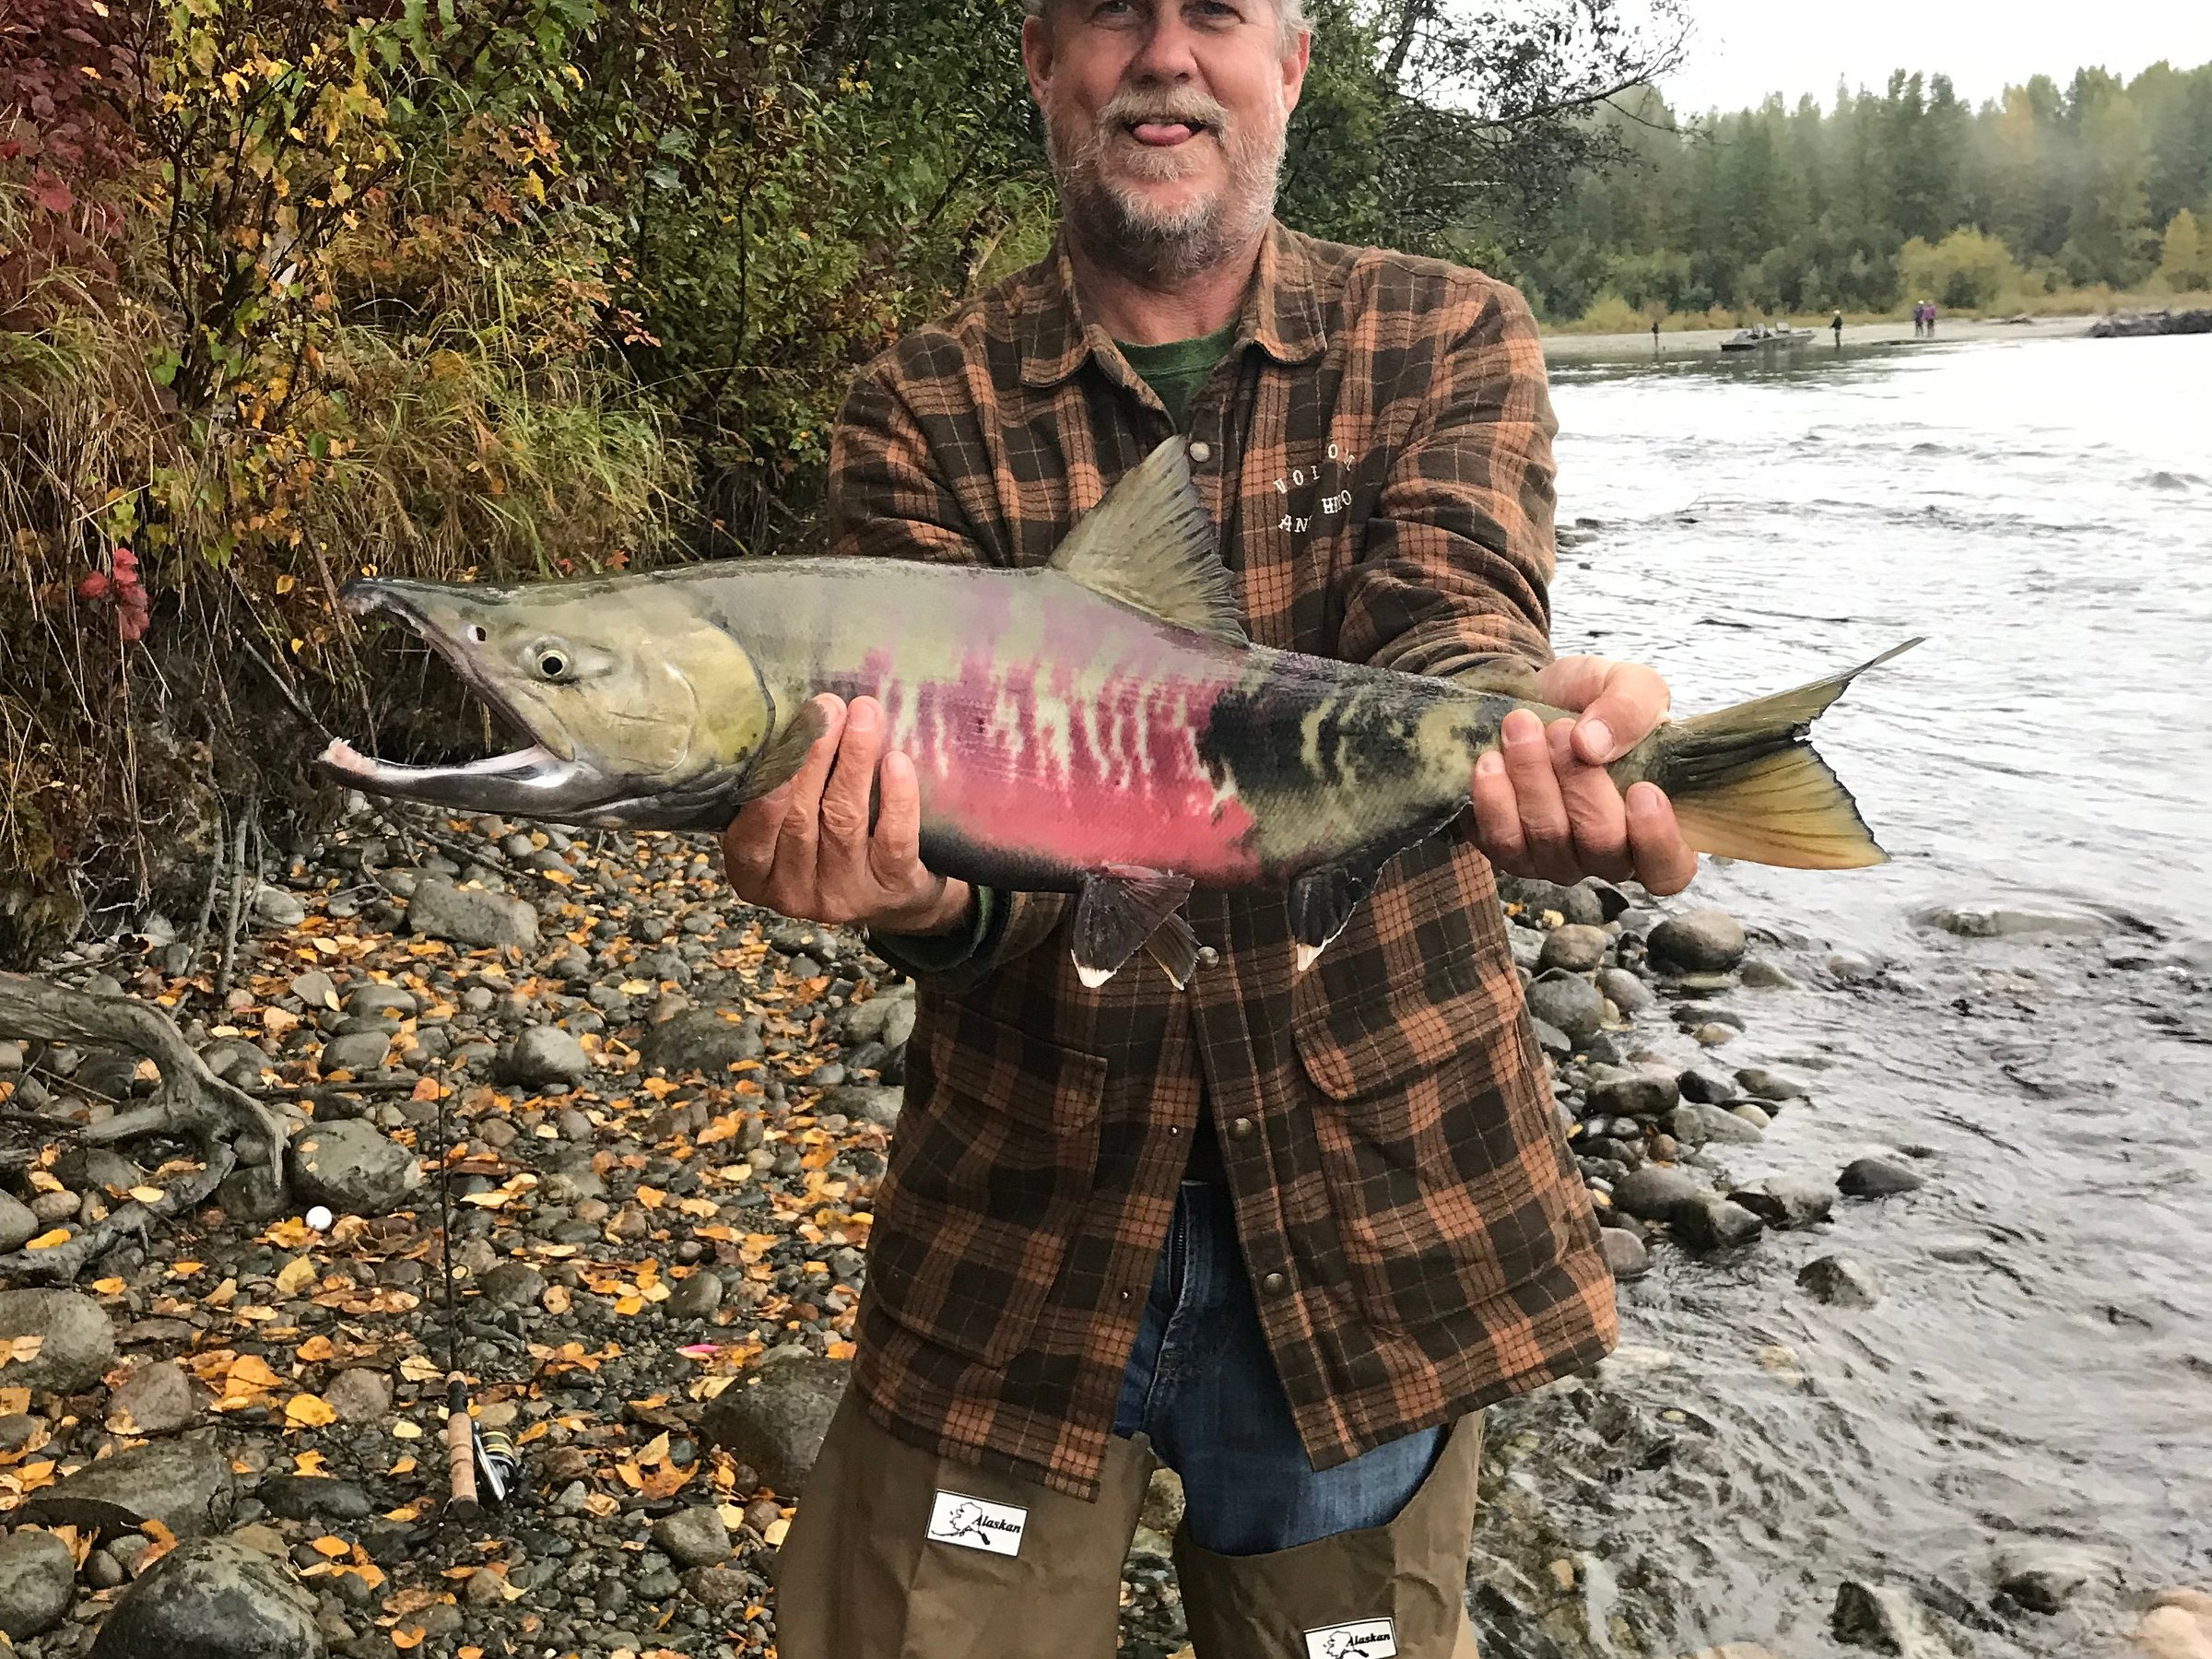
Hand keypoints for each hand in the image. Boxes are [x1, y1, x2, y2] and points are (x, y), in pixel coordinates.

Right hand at [719, 694, 971, 933]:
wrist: (896, 892)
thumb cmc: (831, 841)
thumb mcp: (791, 825)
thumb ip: (781, 786)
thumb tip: (791, 717)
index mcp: (756, 875)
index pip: (749, 839)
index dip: (763, 794)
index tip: (779, 743)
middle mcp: (795, 891)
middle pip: (800, 820)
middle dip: (814, 756)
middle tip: (827, 707)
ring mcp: (845, 894)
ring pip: (845, 821)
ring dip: (853, 761)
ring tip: (864, 715)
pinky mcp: (892, 889)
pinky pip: (893, 842)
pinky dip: (896, 799)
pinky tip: (896, 762)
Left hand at [1470, 656, 1697, 895]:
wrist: (1539, 698)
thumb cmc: (1599, 703)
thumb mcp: (1631, 685)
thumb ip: (1629, 709)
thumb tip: (1591, 745)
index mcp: (1656, 826)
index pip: (1670, 870)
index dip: (1657, 840)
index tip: (1643, 789)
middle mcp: (1609, 855)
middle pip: (1601, 846)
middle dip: (1578, 782)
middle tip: (1558, 729)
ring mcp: (1557, 859)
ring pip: (1547, 839)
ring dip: (1532, 779)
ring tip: (1521, 727)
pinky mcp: (1510, 852)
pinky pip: (1500, 842)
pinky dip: (1494, 799)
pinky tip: (1490, 760)